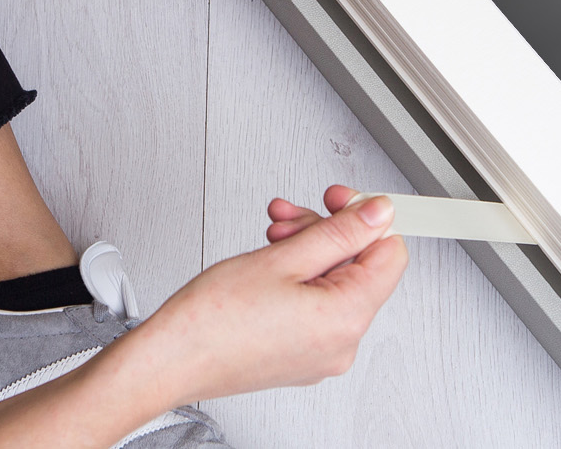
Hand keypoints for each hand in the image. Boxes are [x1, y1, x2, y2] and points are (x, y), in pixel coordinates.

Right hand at [110, 186, 406, 408]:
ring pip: (333, 282)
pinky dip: (296, 276)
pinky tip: (268, 261)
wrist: (170, 360)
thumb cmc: (212, 321)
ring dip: (305, 249)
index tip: (339, 200)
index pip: (390, 254)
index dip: (366, 218)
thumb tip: (378, 214)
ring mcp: (321, 353)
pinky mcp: (301, 355)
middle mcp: (342, 343)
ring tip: (270, 237)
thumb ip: (339, 232)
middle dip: (325, 231)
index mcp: (346, 318)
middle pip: (358, 266)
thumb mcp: (282, 258)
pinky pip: (315, 305)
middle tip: (289, 218)